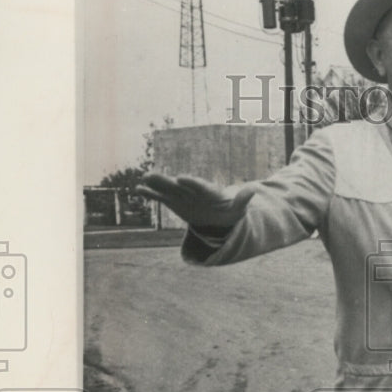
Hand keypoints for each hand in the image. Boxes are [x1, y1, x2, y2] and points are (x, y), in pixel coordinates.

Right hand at [137, 173, 256, 229]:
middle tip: (153, 175)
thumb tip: (253, 189)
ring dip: (156, 185)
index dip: (191, 182)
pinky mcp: (174, 202)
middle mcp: (193, 191)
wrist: (219, 216)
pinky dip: (151, 194)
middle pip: (179, 186)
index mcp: (208, 191)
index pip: (199, 186)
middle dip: (167, 181)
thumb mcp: (238, 208)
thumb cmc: (229, 211)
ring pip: (167, 190)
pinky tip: (138, 189)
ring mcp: (182, 196)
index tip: (181, 179)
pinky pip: (161, 198)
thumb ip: (242, 199)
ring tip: (143, 179)